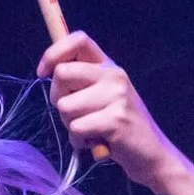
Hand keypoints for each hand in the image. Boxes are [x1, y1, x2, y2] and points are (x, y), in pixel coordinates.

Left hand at [39, 32, 185, 192]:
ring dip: (70, 125)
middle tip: (75, 115)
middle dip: (58, 98)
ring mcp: (117, 96)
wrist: (151, 154)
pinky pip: (76, 128)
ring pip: (65, 106)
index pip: (78, 40)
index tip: (42, 73)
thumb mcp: (103, 96)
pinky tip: (96, 143)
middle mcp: (114, 76)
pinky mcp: (116, 120)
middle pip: (62, 73)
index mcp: (109, 66)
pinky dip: (80, 141)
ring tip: (91, 131)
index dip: (53, 53)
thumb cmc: (118, 127)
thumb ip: (80, 82)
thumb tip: (48, 71)